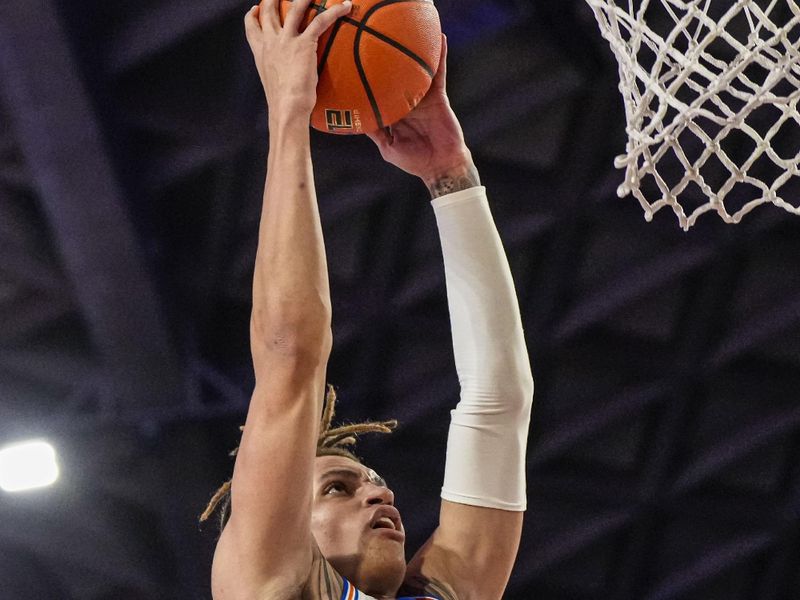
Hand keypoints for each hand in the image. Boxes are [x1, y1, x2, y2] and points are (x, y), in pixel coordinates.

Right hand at [244, 0, 351, 122]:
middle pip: (269, 11)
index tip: (255, 9)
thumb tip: (287, 78)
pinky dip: (335, 12)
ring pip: (295, 8)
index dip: (253, 15)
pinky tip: (345, 6)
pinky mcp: (304, 43)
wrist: (286, 106)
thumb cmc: (282, 103)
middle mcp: (271, 42)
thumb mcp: (273, 82)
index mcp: (261, 52)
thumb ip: (277, 72)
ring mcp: (286, 40)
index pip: (251, 27)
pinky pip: (321, 21)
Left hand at [367, 35, 476, 194]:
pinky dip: (439, 57)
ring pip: (417, 69)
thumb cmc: (414, 161)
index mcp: (393, 112)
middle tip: (375, 36)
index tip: (355, 63)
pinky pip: (438, 73)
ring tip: (410, 28)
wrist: (440, 166)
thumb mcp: (388, 147)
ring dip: (415, 49)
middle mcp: (407, 100)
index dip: (369, 78)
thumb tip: (355, 119)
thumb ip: (375, 132)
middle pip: (396, 74)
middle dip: (388, 57)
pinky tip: (439, 39)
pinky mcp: (438, 96)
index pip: (379, 91)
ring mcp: (422, 96)